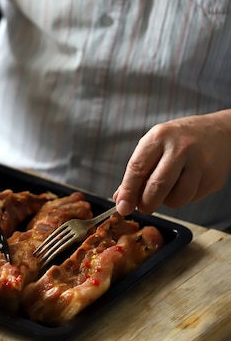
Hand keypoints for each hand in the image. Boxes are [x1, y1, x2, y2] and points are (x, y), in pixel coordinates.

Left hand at [113, 111, 230, 215]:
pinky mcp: (213, 177)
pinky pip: (192, 199)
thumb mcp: (155, 144)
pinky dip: (185, 198)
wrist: (218, 132)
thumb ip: (138, 170)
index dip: (128, 191)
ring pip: (176, 198)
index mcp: (159, 136)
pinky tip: (186, 183)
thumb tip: (121, 198)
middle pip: (157, 185)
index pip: (138, 167)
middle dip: (146, 203)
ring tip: (168, 189)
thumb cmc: (179, 139)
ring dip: (167, 201)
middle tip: (143, 207)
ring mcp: (199, 163)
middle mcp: (180, 148)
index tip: (122, 207)